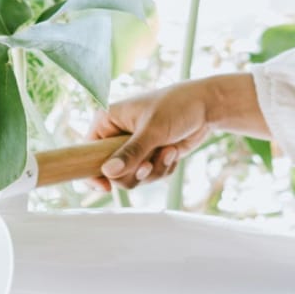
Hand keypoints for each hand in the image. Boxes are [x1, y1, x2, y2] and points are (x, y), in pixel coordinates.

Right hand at [83, 77, 221, 191]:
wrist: (206, 107)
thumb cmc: (177, 106)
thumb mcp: (153, 130)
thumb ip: (131, 152)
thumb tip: (108, 173)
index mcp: (108, 121)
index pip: (88, 151)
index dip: (94, 172)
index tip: (105, 187)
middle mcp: (117, 135)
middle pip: (113, 172)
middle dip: (135, 172)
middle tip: (148, 164)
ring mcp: (134, 147)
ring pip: (133, 177)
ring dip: (154, 170)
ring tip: (168, 151)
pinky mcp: (150, 156)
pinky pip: (150, 176)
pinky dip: (163, 168)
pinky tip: (173, 152)